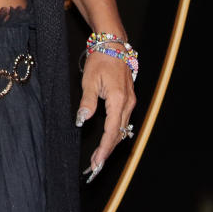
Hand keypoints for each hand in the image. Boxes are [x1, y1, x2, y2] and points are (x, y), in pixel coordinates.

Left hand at [75, 50, 136, 182]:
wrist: (113, 46)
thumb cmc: (100, 60)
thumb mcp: (89, 81)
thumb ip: (87, 102)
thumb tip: (82, 120)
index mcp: (119, 100)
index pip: (112, 131)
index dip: (104, 149)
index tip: (96, 162)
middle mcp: (128, 104)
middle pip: (119, 134)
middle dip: (107, 151)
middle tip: (95, 166)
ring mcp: (130, 102)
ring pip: (122, 129)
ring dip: (111, 144)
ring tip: (99, 157)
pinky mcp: (128, 100)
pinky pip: (123, 121)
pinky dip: (115, 133)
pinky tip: (107, 140)